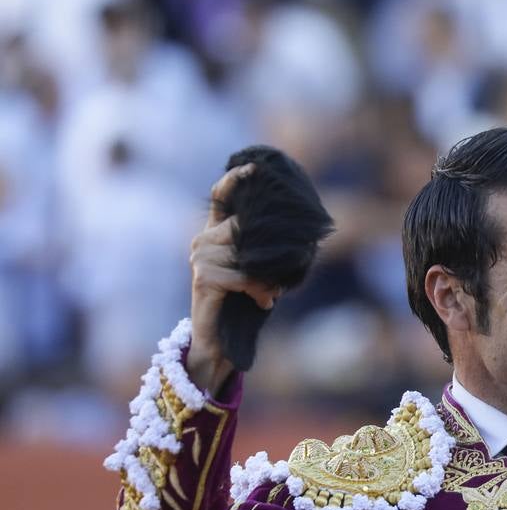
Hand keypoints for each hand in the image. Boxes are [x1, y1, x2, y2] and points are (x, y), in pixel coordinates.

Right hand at [186, 163, 280, 391]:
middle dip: (270, 251)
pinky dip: (260, 289)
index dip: (234, 180)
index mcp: (215, 234)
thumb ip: (271, 251)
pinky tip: (264, 301)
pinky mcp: (203, 279)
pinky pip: (243, 276)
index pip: (220, 198)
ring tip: (271, 292)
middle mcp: (202, 241)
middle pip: (242, 228)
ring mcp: (200, 259)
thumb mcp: (262, 271)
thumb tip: (304, 238)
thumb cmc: (244, 304)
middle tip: (282, 276)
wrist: (221, 342)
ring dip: (267, 276)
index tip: (252, 167)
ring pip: (246, 254)